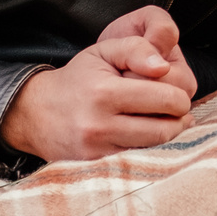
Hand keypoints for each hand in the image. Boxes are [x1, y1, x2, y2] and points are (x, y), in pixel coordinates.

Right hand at [0, 5, 197, 163]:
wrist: (36, 113)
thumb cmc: (78, 79)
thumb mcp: (103, 51)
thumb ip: (137, 48)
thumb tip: (164, 66)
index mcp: (104, 93)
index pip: (166, 99)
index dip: (179, 96)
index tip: (175, 94)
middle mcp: (100, 125)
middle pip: (165, 130)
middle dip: (179, 118)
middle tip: (177, 110)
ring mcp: (97, 150)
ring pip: (154, 149)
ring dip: (168, 136)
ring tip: (165, 121)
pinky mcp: (96, 167)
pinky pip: (137, 161)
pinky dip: (149, 149)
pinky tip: (146, 135)